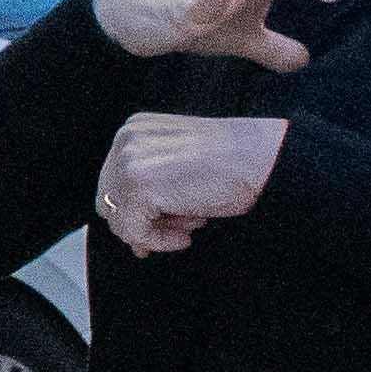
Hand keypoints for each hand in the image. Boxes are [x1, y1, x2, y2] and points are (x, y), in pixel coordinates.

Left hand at [94, 113, 286, 254]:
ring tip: (190, 226)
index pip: (114, 181)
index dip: (134, 211)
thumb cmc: (232, 162)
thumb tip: (134, 235)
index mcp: (135, 130)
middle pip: (109, 201)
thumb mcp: (180, 166)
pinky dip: (159, 241)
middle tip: (177, 232)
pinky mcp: (138, 186)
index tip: (160, 227)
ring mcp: (129, 161)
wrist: (261, 158)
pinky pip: (133, 231)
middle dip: (141, 223)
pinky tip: (186, 236)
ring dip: (153, 231)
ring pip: (118, 219)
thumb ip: (152, 187)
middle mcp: (126, 140)